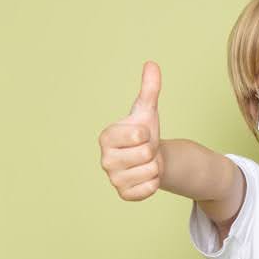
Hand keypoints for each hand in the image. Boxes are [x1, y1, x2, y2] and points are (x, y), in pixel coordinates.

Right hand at [98, 61, 164, 200]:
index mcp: (106, 137)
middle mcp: (105, 159)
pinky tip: (145, 176)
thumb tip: (151, 64)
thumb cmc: (145, 133)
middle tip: (145, 150)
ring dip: (154, 166)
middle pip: (146, 154)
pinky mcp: (124, 194)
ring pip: (150, 171)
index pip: (138, 135)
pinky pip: (149, 188)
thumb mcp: (148, 110)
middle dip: (152, 151)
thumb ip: (149, 88)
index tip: (141, 134)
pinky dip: (154, 182)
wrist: (151, 158)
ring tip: (145, 162)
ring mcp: (113, 179)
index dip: (147, 133)